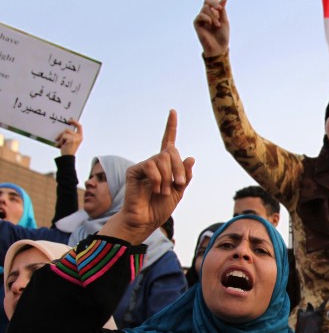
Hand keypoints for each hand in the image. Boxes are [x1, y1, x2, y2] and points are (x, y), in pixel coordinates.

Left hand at [55, 119, 82, 155]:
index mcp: (80, 137)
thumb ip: (68, 135)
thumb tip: (63, 129)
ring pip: (64, 133)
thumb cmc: (67, 150)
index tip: (69, 120)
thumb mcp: (69, 140)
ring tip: (60, 144)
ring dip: (60, 138)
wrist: (67, 157)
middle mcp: (79, 137)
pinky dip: (60, 141)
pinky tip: (61, 145)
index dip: (74, 122)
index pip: (79, 126)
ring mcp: (76, 138)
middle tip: (57, 139)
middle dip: (61, 134)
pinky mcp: (72, 140)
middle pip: (67, 129)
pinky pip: (63, 136)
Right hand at [100, 110, 193, 244]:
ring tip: (165, 191)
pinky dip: (158, 179)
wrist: (146, 220)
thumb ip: (185, 176)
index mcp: (165, 166)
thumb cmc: (160, 208)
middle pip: (171, 152)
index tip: (173, 112)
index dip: (170, 127)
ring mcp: (144, 166)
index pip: (168, 142)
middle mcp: (154, 163)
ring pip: (162, 159)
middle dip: (179, 169)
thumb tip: (190, 157)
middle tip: (179, 185)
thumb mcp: (180, 191)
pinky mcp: (134, 170)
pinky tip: (156, 189)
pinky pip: (151, 166)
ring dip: (169, 177)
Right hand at [194, 0, 229, 56]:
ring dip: (214, 17)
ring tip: (217, 25)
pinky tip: (211, 25)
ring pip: (206, 9)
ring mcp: (201, 17)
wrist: (218, 48)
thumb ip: (223, 10)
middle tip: (220, 9)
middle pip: (208, 0)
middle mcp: (207, 13)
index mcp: (215, 11)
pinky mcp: (197, 23)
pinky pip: (201, 15)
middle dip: (214, 2)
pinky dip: (207, 19)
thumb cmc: (223, 36)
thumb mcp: (225, 21)